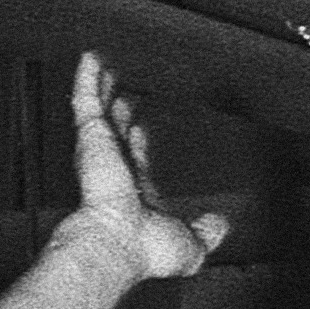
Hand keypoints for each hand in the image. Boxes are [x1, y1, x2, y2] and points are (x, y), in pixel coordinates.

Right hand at [62, 53, 226, 285]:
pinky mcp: (91, 137)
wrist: (119, 244)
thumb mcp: (192, 242)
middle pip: (115, 132)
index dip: (137, 143)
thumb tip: (222, 224)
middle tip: (121, 90)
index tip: (141, 128)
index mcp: (135, 191)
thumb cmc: (146, 250)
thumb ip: (206, 230)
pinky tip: (91, 58)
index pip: (135, 160)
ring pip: (99, 111)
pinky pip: (86, 99)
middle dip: (118, 111)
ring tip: (103, 64)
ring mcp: (100, 152)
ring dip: (102, 88)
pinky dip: (86, 78)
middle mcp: (115, 170)